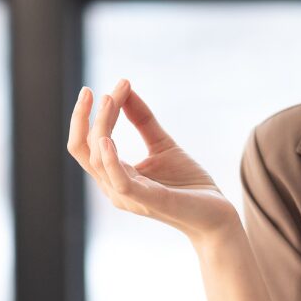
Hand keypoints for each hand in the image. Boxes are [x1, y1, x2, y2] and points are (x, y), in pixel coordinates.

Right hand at [66, 78, 239, 243]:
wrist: (216, 215)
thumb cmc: (188, 185)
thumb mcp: (163, 145)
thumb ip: (143, 120)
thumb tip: (124, 88)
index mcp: (115, 174)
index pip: (89, 143)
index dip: (94, 114)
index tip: (114, 85)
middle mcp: (115, 187)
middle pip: (85, 150)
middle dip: (83, 118)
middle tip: (90, 90)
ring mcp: (129, 196)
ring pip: (98, 161)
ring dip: (101, 126)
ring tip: (111, 99)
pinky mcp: (149, 201)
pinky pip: (120, 182)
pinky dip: (111, 160)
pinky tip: (108, 139)